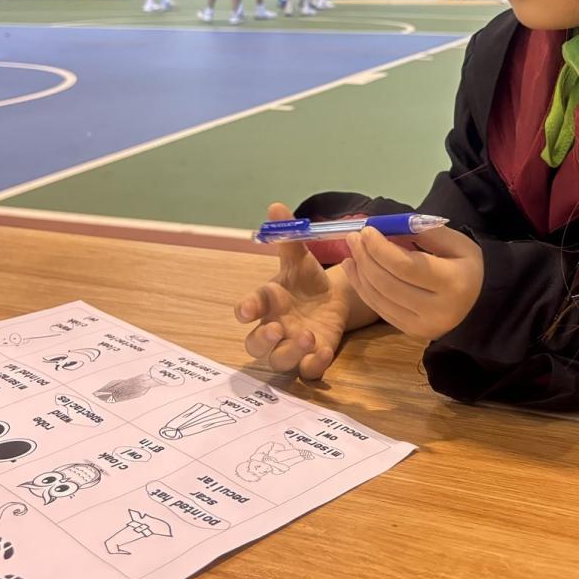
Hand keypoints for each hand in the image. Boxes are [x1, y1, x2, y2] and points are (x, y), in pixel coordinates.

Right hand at [235, 203, 351, 378]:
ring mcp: (292, 345)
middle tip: (278, 329)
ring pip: (279, 361)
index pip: (248, 308)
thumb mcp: (299, 257)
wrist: (333, 297)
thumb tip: (276, 206)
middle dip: (263, 341)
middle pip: (255, 345)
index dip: (245, 310)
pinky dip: (313, 365)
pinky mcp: (313, 357)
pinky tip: (324, 351)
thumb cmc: (306, 279)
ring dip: (291, 352)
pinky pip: (307, 372)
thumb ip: (287, 236)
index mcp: (267, 301)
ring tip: (309, 336)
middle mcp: (275, 327)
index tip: (247, 310)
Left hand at [342, 223, 483, 341]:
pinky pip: (379, 309)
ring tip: (352, 251)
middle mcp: (438, 311)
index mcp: (453, 283)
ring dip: (360, 272)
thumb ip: (422, 232)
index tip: (367, 230)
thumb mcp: (454, 242)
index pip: (406, 266)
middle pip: (388, 283)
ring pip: (379, 298)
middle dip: (366, 257)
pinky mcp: (411, 333)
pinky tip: (355, 269)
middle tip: (354, 237)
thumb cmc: (466, 265)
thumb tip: (386, 227)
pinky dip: (363, 288)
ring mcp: (423, 327)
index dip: (381, 248)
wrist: (478, 301)